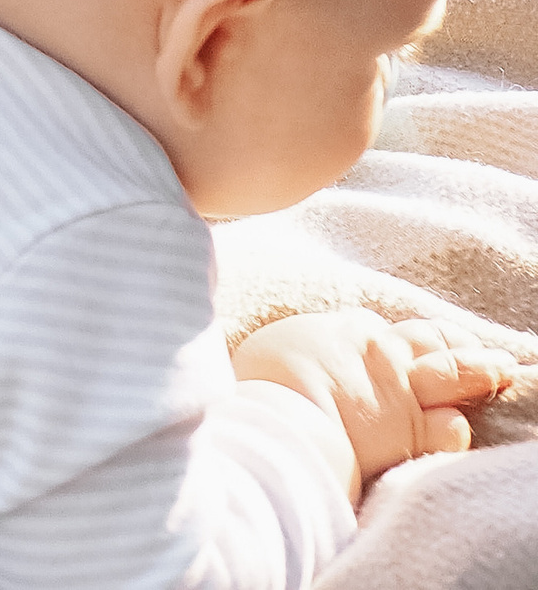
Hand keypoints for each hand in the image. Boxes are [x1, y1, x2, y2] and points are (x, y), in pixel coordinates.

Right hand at [233, 309, 514, 487]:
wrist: (280, 419)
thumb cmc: (264, 381)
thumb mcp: (280, 346)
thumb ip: (304, 347)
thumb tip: (297, 352)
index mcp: (347, 331)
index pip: (390, 332)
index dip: (415, 337)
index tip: (430, 341)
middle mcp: (381, 355)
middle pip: (431, 342)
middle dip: (461, 345)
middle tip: (491, 353)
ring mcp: (401, 393)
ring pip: (454, 373)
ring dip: (480, 372)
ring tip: (501, 370)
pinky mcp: (413, 433)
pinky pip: (449, 428)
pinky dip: (456, 426)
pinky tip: (462, 426)